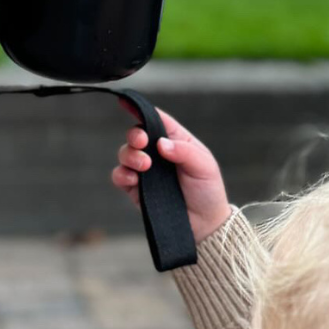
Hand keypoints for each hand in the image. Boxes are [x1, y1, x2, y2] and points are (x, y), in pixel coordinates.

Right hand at [112, 105, 231, 243]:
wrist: (204, 226)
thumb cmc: (208, 191)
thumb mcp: (204, 166)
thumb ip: (184, 151)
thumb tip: (161, 143)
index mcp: (176, 140)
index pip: (156, 119)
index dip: (140, 109)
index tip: (125, 102)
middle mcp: (158, 153)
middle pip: (136, 134)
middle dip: (135, 135)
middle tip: (142, 142)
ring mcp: (146, 171)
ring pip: (125, 153)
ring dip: (130, 155)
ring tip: (145, 166)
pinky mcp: (136, 189)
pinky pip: (120, 176)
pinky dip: (122, 174)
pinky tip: (134, 179)